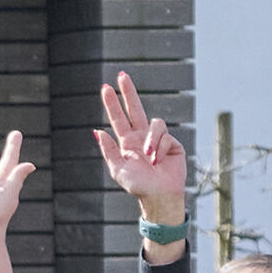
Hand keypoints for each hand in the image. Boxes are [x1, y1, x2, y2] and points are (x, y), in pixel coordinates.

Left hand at [95, 71, 192, 223]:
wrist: (159, 196)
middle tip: (122, 75)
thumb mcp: (118, 169)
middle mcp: (142, 137)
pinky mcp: (173, 144)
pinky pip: (166, 137)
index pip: (119, 118)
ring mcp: (158, 139)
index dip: (113, 103)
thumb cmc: (138, 186)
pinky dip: (161, 149)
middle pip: (136, 109)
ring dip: (152, 140)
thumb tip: (98, 131)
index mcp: (127, 142)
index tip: (106, 87)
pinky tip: (160, 162)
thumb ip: (108, 150)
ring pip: (155, 123)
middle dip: (128, 92)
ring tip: (150, 158)